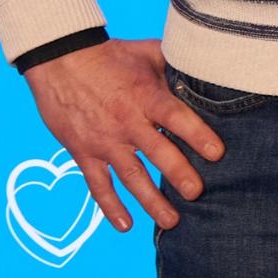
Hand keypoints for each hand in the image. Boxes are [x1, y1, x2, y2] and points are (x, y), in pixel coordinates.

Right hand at [23, 38, 224, 231]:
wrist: (59, 61)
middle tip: (197, 194)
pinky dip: (110, 206)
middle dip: (179, 175)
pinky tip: (126, 225)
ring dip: (151, 201)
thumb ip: (176, 65)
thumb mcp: (148, 53)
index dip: (198, 136)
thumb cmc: (111, 55)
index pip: (177, 118)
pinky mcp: (83, 153)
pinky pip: (97, 184)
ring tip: (172, 221)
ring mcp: (104, 141)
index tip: (217, 154)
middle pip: (158, 152)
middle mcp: (126, 122)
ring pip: (131, 176)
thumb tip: (208, 66)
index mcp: (146, 96)